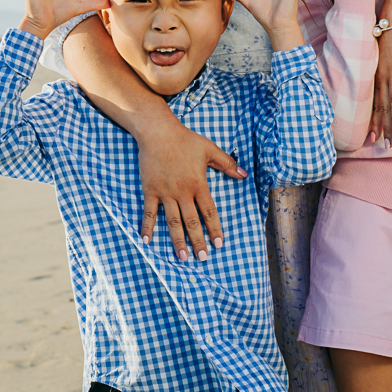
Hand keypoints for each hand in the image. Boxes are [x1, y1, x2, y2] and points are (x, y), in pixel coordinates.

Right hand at [137, 117, 248, 260]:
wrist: (158, 132)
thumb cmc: (186, 140)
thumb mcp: (210, 149)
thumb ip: (227, 164)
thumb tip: (244, 175)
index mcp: (198, 183)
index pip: (209, 211)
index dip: (214, 228)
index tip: (218, 244)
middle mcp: (182, 192)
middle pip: (192, 222)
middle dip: (198, 241)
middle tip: (202, 258)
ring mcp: (165, 193)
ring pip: (173, 222)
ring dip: (177, 241)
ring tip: (182, 257)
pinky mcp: (150, 191)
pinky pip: (149, 213)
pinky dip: (147, 228)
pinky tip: (147, 242)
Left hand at [371, 21, 391, 145]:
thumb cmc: (389, 37)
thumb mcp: (382, 58)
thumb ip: (383, 73)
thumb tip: (386, 86)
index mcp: (376, 76)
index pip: (374, 103)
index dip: (373, 121)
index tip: (371, 138)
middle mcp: (382, 76)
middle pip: (384, 106)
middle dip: (385, 127)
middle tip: (386, 145)